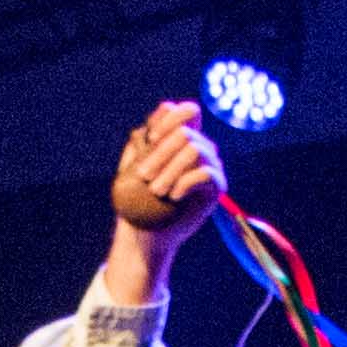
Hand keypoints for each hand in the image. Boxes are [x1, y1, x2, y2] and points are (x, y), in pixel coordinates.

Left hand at [106, 97, 222, 281]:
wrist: (145, 235)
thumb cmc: (135, 201)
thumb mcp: (130, 169)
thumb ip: (140, 145)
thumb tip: (146, 129)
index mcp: (180, 138)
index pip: (187, 112)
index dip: (169, 120)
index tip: (150, 139)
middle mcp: (199, 147)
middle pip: (186, 133)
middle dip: (161, 152)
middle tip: (143, 176)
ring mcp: (210, 166)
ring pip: (195, 151)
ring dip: (171, 169)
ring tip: (155, 190)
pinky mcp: (216, 187)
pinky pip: (205, 174)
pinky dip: (185, 182)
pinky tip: (172, 196)